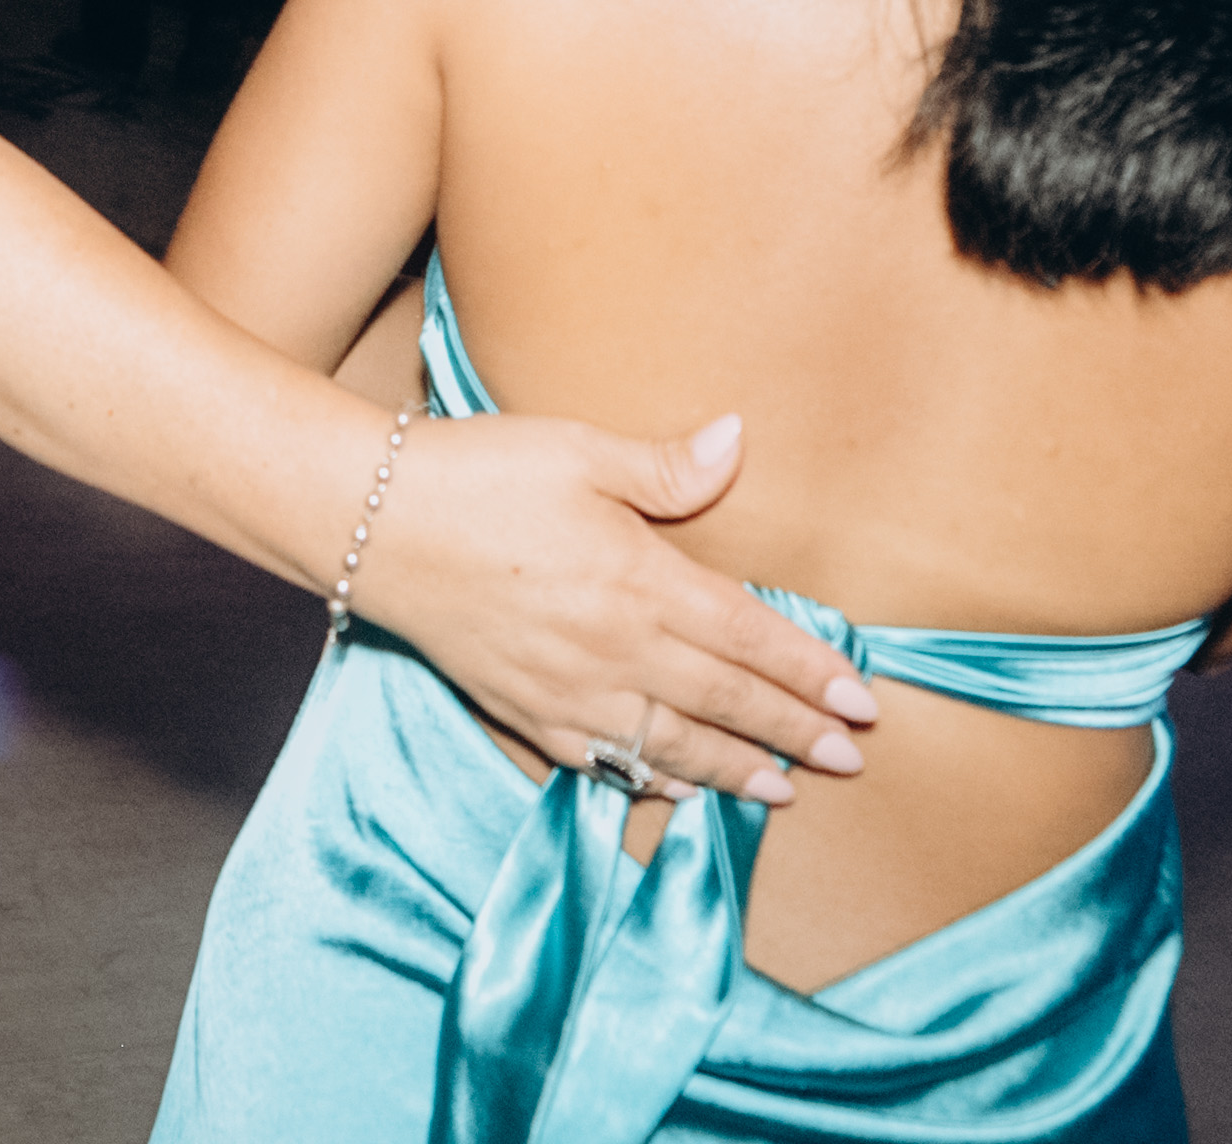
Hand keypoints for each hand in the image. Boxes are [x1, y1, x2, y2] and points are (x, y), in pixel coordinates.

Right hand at [352, 408, 880, 803]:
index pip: (748, 638)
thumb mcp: (578, 449)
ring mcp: (568, 688)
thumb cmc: (478, 471)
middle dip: (793, 732)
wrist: (370, 523)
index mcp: (640, 579)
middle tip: (849, 761)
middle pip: (724, 701)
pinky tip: (679, 788)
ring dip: (736, 770)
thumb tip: (738, 441)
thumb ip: (666, 466)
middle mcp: (614, 647)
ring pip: (672, 745)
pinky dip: (652, 780)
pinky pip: (604, 760)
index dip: (809, 672)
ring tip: (784, 790)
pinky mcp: (523, 708)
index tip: (860, 702)